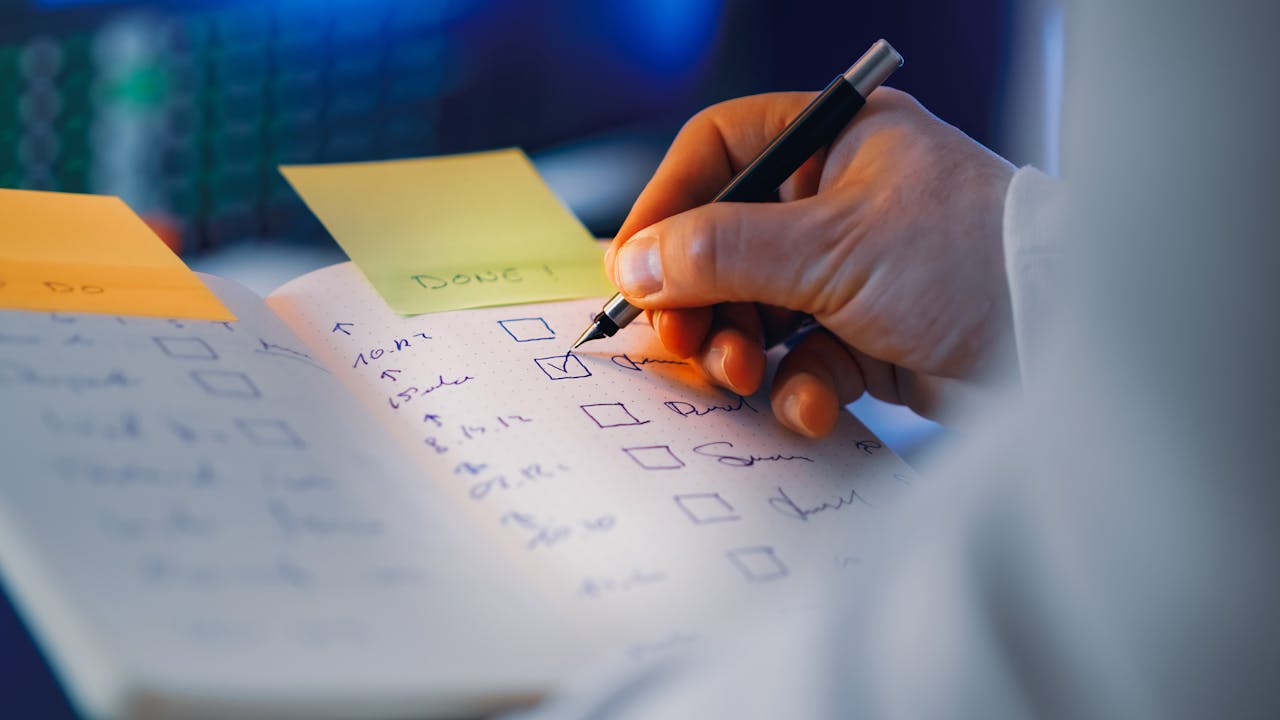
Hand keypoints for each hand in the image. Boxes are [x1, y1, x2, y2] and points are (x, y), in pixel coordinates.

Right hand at [604, 88, 1015, 435]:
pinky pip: (802, 361)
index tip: (633, 270)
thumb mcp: (833, 246)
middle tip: (686, 346)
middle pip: (725, 244)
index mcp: (836, 144)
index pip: (718, 153)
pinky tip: (816, 406)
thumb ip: (724, 251)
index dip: (666, 207)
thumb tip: (636, 263)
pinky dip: (798, 389)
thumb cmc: (969, 261)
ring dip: (742, 352)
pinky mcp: (869, 338)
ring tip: (748, 378)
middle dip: (702, 302)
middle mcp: (840, 201)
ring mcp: (853, 272)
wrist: (1067, 348)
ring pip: (756, 311)